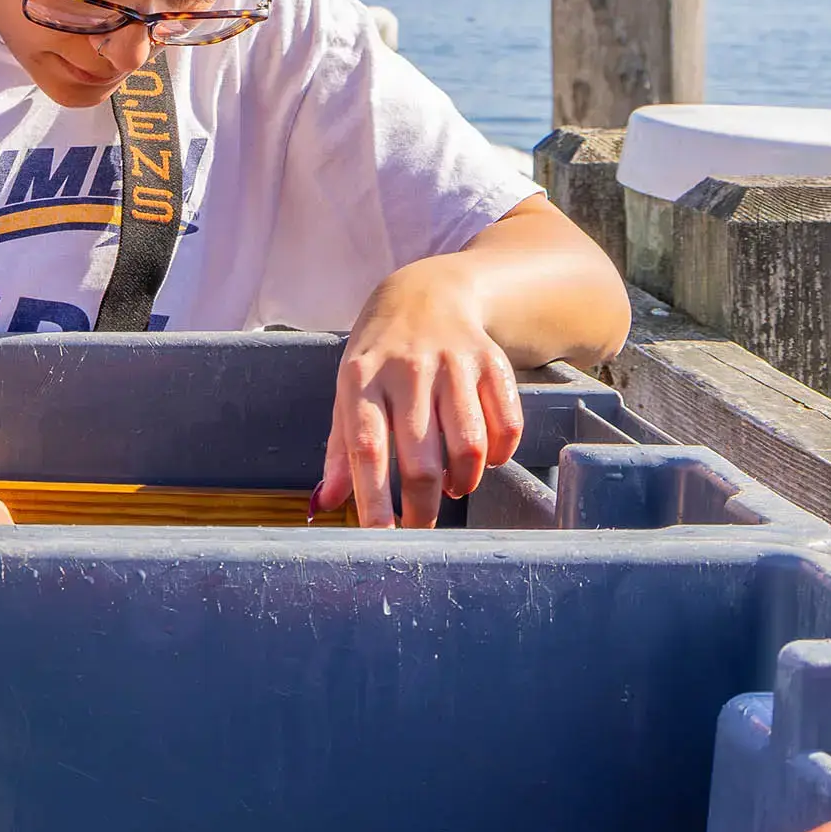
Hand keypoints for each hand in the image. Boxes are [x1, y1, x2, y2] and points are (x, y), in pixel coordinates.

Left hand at [321, 261, 527, 527]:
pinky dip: (499, 454)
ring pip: (469, 446)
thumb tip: (324, 505)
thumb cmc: (379, 356)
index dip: (373, 499)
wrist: (426, 293)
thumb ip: (339, 450)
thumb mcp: (348, 391)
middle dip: (422, 507)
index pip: (366, 448)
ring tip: (451, 488)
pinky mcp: (491, 361)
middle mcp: (408, 369)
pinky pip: (507, 424)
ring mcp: (453, 363)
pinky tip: (484, 458)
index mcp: (362, 378)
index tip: (378, 538)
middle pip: (421, 459)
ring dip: (463, 482)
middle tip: (419, 525)